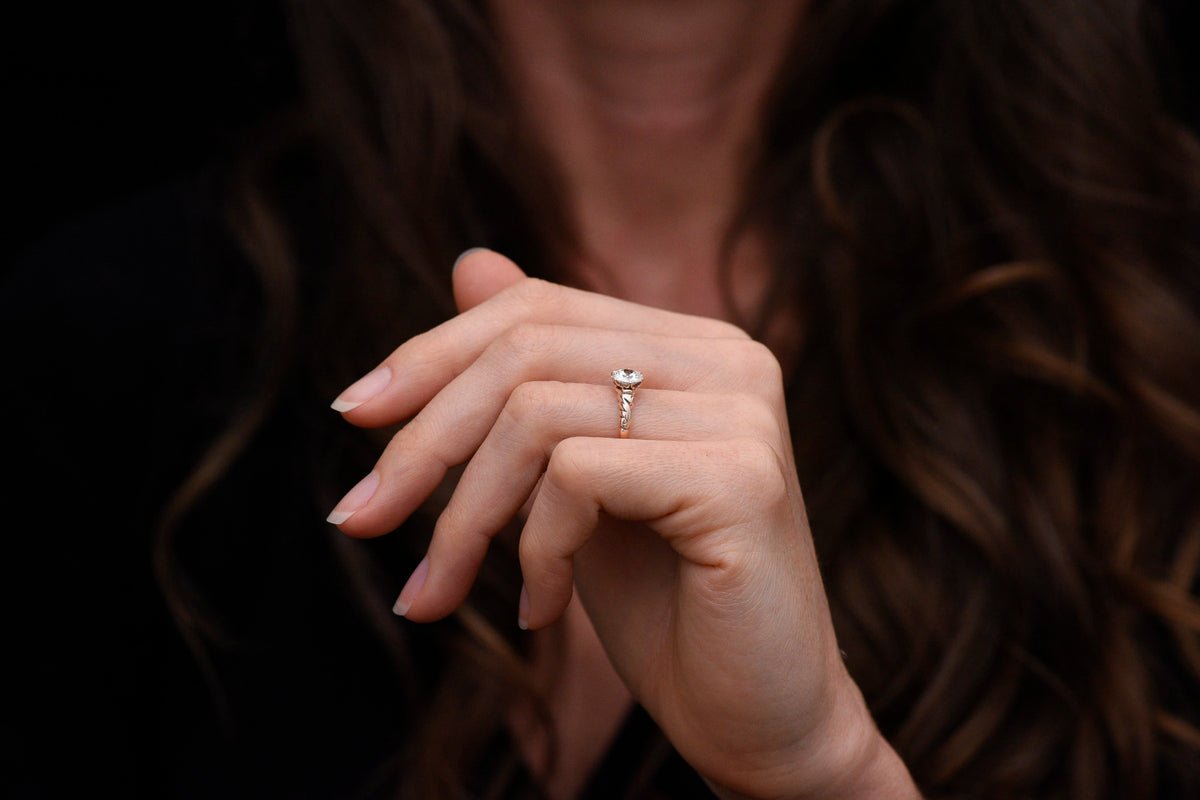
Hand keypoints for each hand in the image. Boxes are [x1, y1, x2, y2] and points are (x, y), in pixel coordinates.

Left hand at [328, 250, 918, 798]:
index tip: (352, 416)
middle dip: (422, 441)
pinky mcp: (740, 478)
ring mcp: (742, 413)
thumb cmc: (663, 603)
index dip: (432, 352)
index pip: (536, 308)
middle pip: (524, 351)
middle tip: (360, 521)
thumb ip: (531, 382)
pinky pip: (576, 476)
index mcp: (693, 348)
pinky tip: (544, 611)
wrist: (757, 717)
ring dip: (465, 517)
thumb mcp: (572, 483)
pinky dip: (535, 550)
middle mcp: (729, 360)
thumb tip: (469, 261)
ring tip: (442, 592)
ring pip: (536, 414)